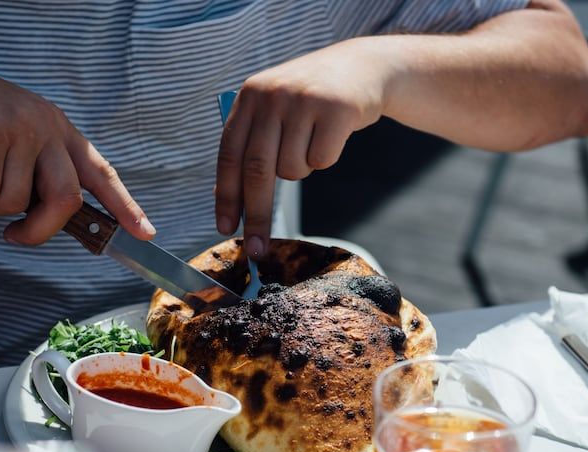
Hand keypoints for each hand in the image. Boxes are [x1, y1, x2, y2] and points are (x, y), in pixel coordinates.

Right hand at [0, 45, 154, 244]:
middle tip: (12, 236)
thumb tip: (55, 221)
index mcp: (61, 132)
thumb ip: (38, 176)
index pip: (102, 174)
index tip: (145, 233)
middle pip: (65, 199)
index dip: (125, 206)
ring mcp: (20, 126)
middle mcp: (48, 127)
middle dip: (38, 229)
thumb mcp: (15, 144)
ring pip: (14, 200)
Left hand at [215, 39, 390, 258]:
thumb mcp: (275, 108)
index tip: (225, 228)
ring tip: (310, 142)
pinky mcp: (336, 109)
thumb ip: (252, 143)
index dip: (226, 196)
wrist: (361, 66)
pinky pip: (322, 161)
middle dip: (256, 215)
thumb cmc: (311, 100)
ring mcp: (304, 99)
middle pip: (257, 170)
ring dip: (302, 169)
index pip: (229, 155)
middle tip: (256, 249)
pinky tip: (331, 135)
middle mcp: (272, 94)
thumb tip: (233, 202)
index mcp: (250, 96)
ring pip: (292, 169)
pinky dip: (326, 159)